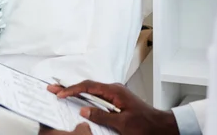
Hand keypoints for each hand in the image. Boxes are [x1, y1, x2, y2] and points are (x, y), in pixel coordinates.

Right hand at [48, 81, 179, 134]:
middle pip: (87, 87)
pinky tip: (79, 103)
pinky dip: (86, 100)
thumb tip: (83, 110)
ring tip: (61, 94)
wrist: (163, 128)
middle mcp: (114, 90)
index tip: (59, 94)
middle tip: (53, 89)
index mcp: (114, 91)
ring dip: (76, 94)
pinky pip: (97, 99)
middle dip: (69, 88)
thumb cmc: (146, 125)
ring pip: (91, 92)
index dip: (72, 90)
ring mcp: (115, 96)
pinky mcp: (116, 103)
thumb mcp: (123, 124)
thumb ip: (102, 116)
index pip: (88, 86)